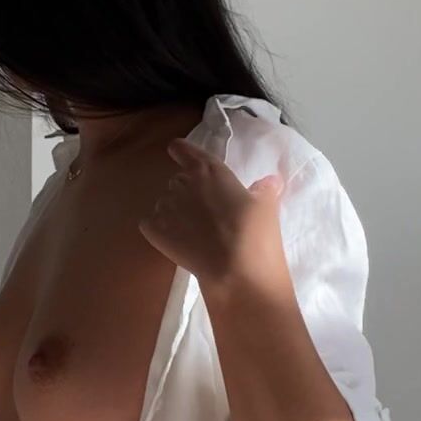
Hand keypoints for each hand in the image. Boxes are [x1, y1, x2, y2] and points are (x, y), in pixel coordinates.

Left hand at [138, 138, 287, 293]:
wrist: (235, 270)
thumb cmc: (254, 232)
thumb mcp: (267, 206)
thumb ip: (264, 190)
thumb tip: (269, 181)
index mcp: (209, 170)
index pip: (184, 150)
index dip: (181, 151)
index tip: (179, 153)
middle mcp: (184, 183)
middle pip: (178, 180)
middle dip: (188, 192)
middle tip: (206, 210)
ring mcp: (166, 207)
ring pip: (165, 203)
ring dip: (175, 211)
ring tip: (193, 231)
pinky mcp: (155, 232)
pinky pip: (150, 223)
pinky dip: (159, 229)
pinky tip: (176, 240)